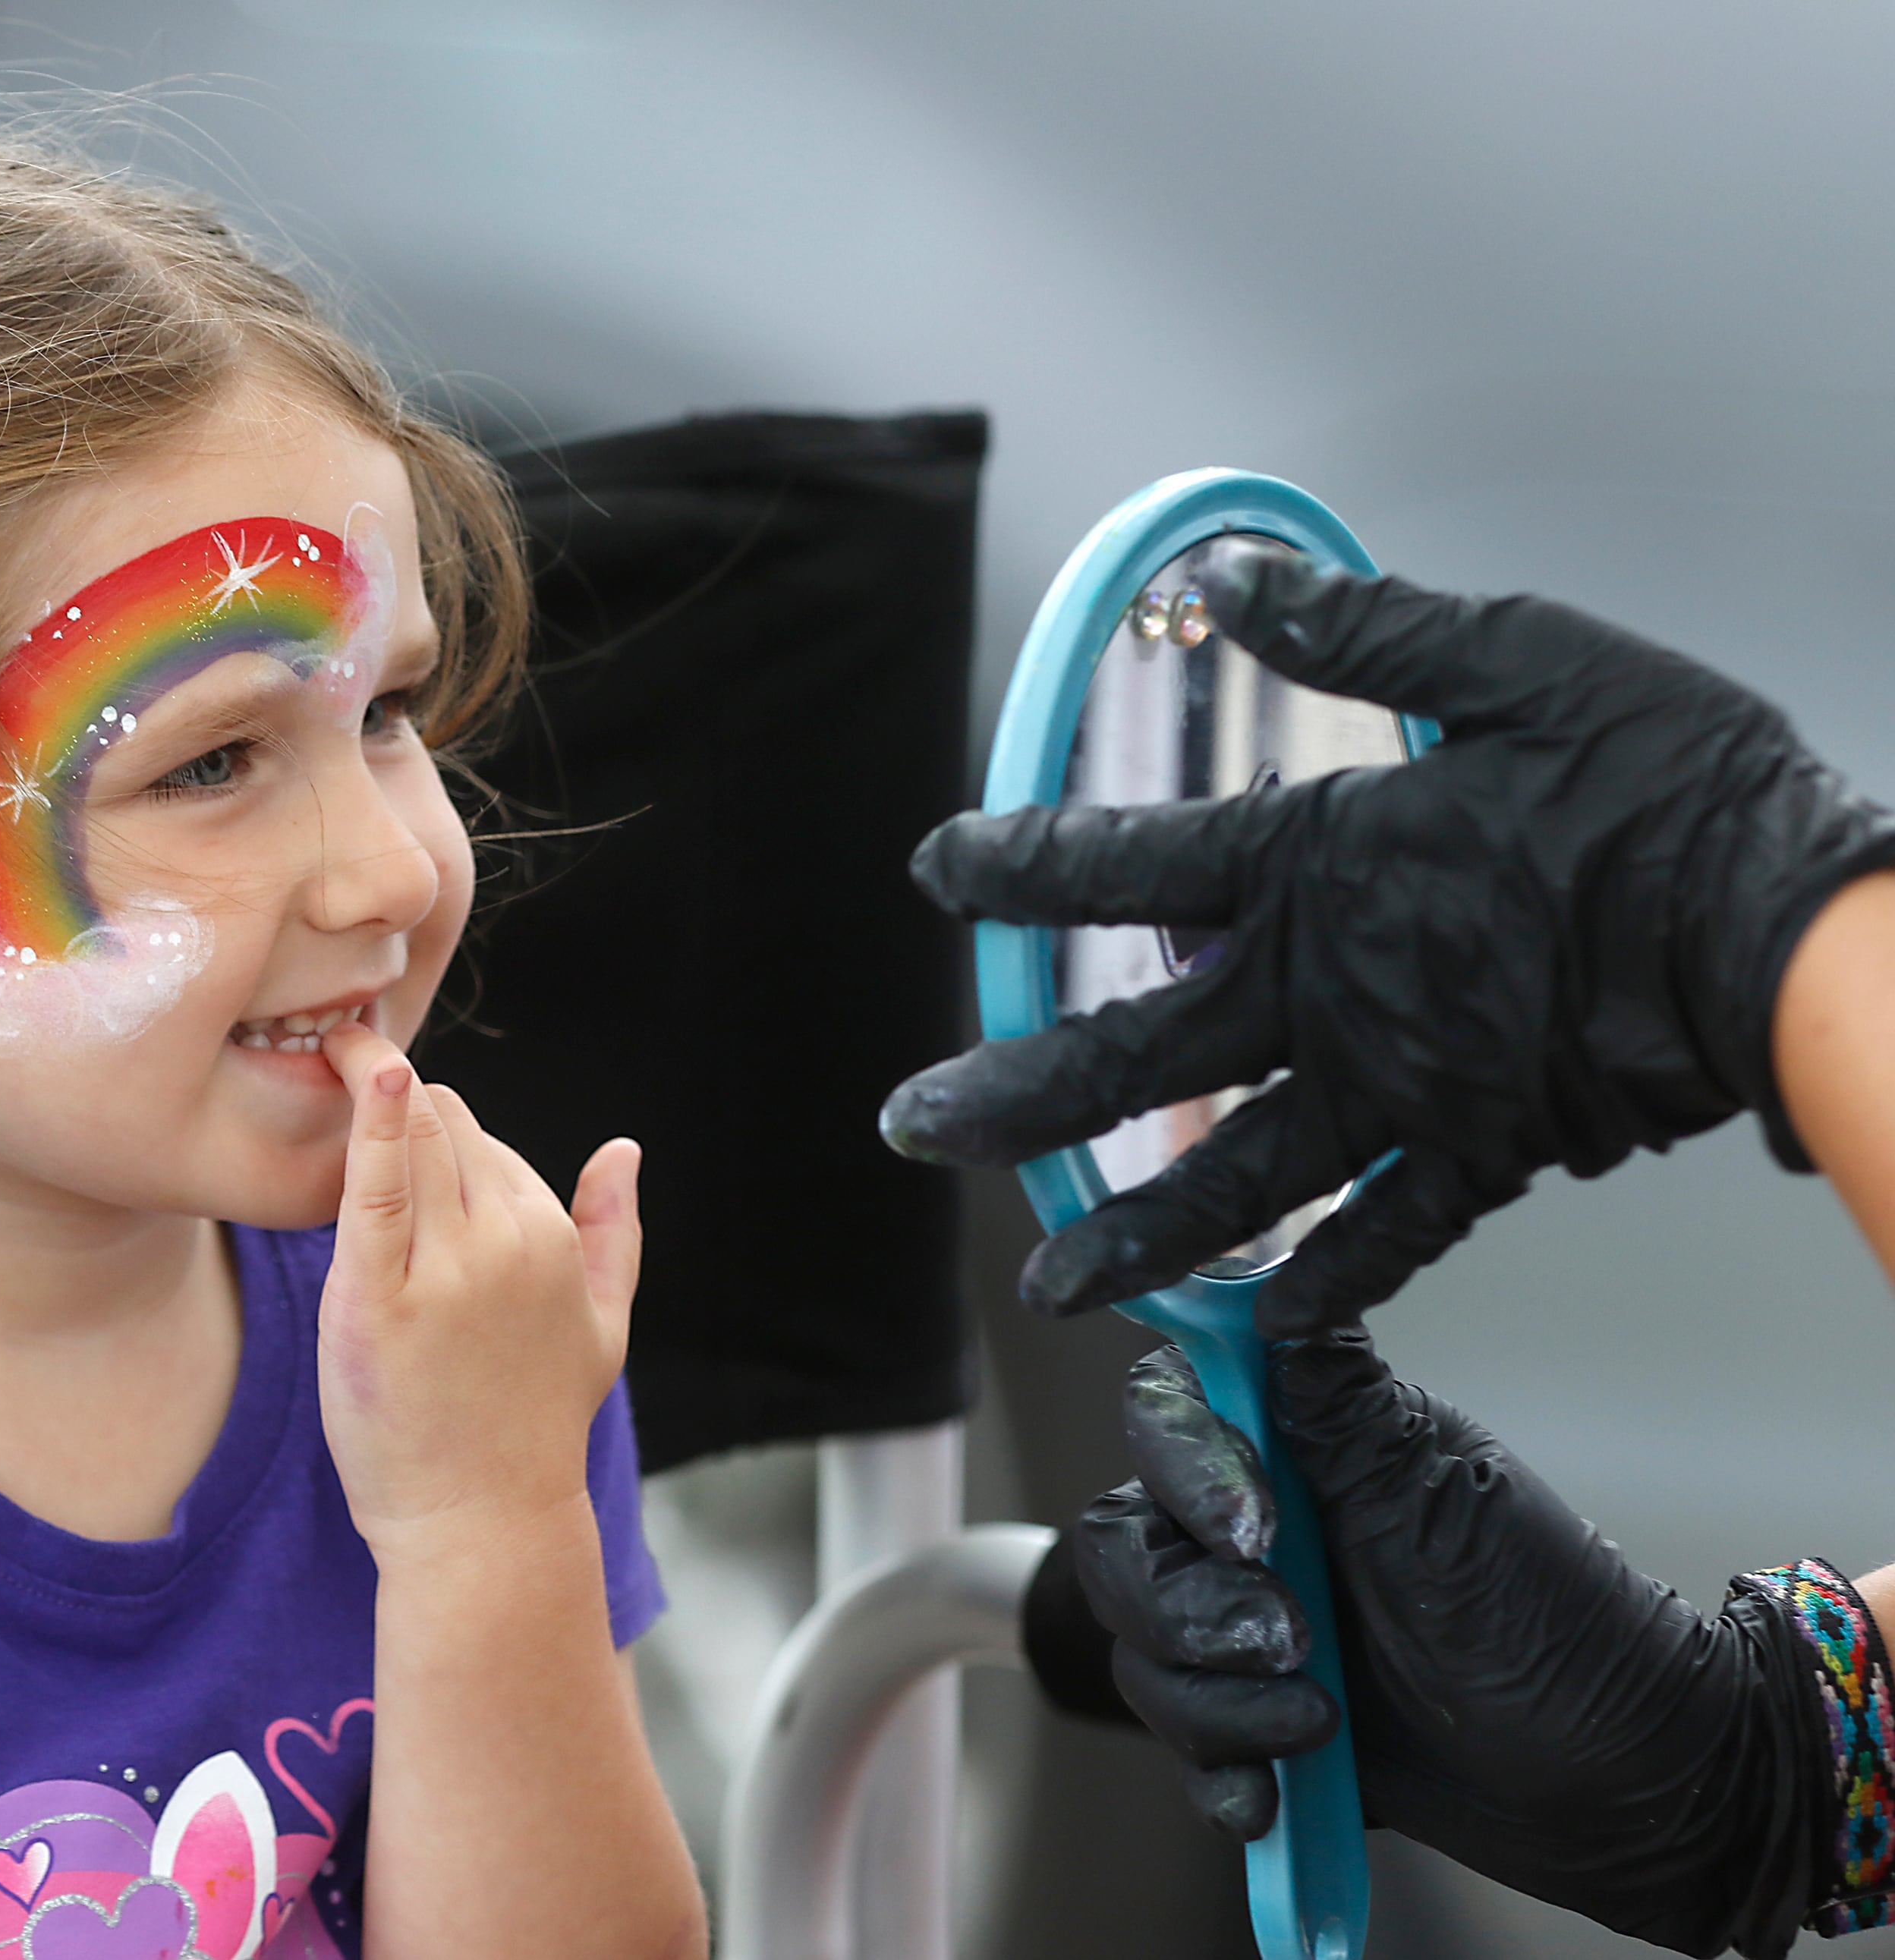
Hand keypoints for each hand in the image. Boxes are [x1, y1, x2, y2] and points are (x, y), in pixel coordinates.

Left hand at [317, 1020, 638, 1556]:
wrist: (480, 1523)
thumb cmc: (533, 1427)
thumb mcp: (601, 1327)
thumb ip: (614, 1233)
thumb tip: (623, 1150)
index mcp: (551, 1237)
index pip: (485, 1144)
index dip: (436, 1138)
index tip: (396, 1122)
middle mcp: (506, 1241)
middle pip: (445, 1124)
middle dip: (404, 1104)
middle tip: (349, 1069)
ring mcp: (443, 1270)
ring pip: (410, 1137)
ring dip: (373, 1090)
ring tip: (333, 1049)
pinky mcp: (375, 1300)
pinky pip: (371, 1186)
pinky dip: (368, 1122)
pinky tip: (362, 1072)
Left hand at [883, 543, 1894, 1332]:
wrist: (1790, 928)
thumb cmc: (1666, 782)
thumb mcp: (1508, 660)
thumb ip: (1353, 633)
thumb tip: (1225, 581)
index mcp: (1322, 866)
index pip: (1127, 862)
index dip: (1019, 865)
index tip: (936, 871)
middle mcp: (1333, 990)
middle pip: (1137, 1056)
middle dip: (1013, 1094)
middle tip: (909, 1125)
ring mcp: (1404, 1087)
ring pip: (1236, 1178)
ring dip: (1131, 1231)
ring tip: (1050, 1283)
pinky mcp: (1488, 1152)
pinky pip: (1388, 1233)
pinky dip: (1325, 1280)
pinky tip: (1265, 1319)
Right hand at [1075, 1334, 1837, 1958]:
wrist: (1615, 1777)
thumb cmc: (1546, 1617)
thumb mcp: (1436, 1487)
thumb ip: (1329, 1391)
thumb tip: (1256, 1273)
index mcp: (1290, 1444)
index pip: (1163, 1413)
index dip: (1184, 1469)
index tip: (1258, 1532)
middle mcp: (1248, 1525)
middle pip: (1121, 1542)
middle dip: (1189, 1608)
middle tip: (1293, 1644)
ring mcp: (1241, 1625)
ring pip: (1138, 1646)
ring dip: (1216, 1700)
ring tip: (1317, 1725)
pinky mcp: (1250, 1718)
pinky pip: (1176, 1741)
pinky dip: (1219, 1771)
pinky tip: (1274, 1791)